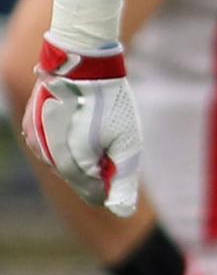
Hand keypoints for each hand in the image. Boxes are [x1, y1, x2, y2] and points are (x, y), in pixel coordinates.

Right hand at [23, 35, 141, 215]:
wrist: (80, 60)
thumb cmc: (108, 100)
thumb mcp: (127, 140)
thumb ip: (123, 181)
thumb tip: (123, 214)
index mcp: (71, 167)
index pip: (94, 193)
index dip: (112, 179)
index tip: (119, 155)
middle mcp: (47, 159)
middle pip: (78, 175)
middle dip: (96, 160)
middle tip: (108, 131)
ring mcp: (35, 141)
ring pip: (62, 158)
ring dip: (79, 146)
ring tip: (93, 118)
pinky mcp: (30, 125)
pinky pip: (50, 140)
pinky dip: (65, 133)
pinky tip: (77, 113)